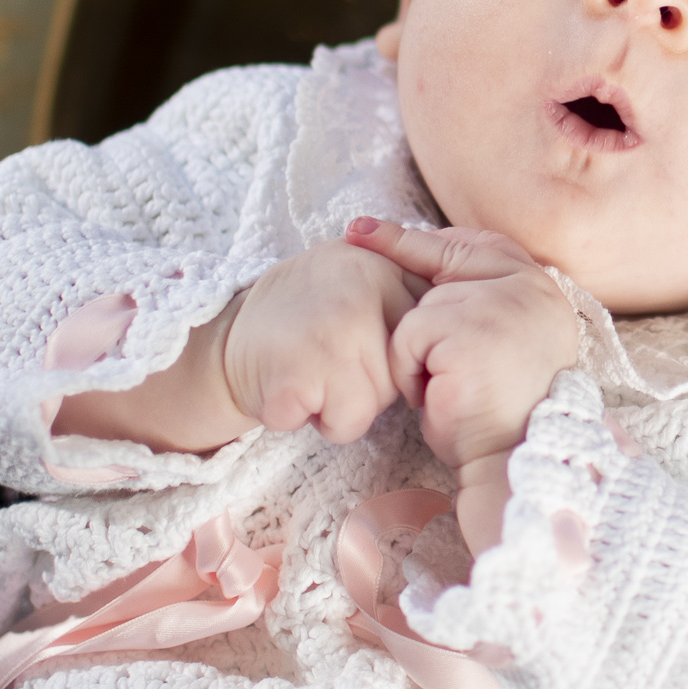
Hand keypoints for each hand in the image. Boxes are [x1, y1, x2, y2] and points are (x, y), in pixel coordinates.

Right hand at [50, 240, 415, 452]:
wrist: (219, 341)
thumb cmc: (299, 318)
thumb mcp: (354, 276)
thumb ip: (403, 285)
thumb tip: (468, 312)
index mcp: (379, 264)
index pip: (428, 330)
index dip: (398, 355)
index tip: (360, 348)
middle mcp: (361, 291)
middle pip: (404, 372)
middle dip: (370, 383)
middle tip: (327, 358)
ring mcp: (333, 334)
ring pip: (376, 405)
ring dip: (343, 405)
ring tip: (310, 373)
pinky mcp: (302, 376)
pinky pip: (342, 425)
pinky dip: (314, 420)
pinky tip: (292, 390)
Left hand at [350, 217, 583, 550]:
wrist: (508, 459)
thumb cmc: (496, 411)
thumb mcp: (494, 343)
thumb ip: (483, 300)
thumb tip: (416, 247)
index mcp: (543, 291)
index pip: (480, 246)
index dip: (423, 241)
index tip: (365, 230)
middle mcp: (530, 290)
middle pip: (446, 266)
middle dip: (422, 305)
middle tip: (427, 349)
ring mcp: (500, 306)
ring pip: (422, 305)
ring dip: (419, 351)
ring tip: (448, 386)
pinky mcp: (466, 330)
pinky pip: (409, 333)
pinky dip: (408, 369)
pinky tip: (437, 393)